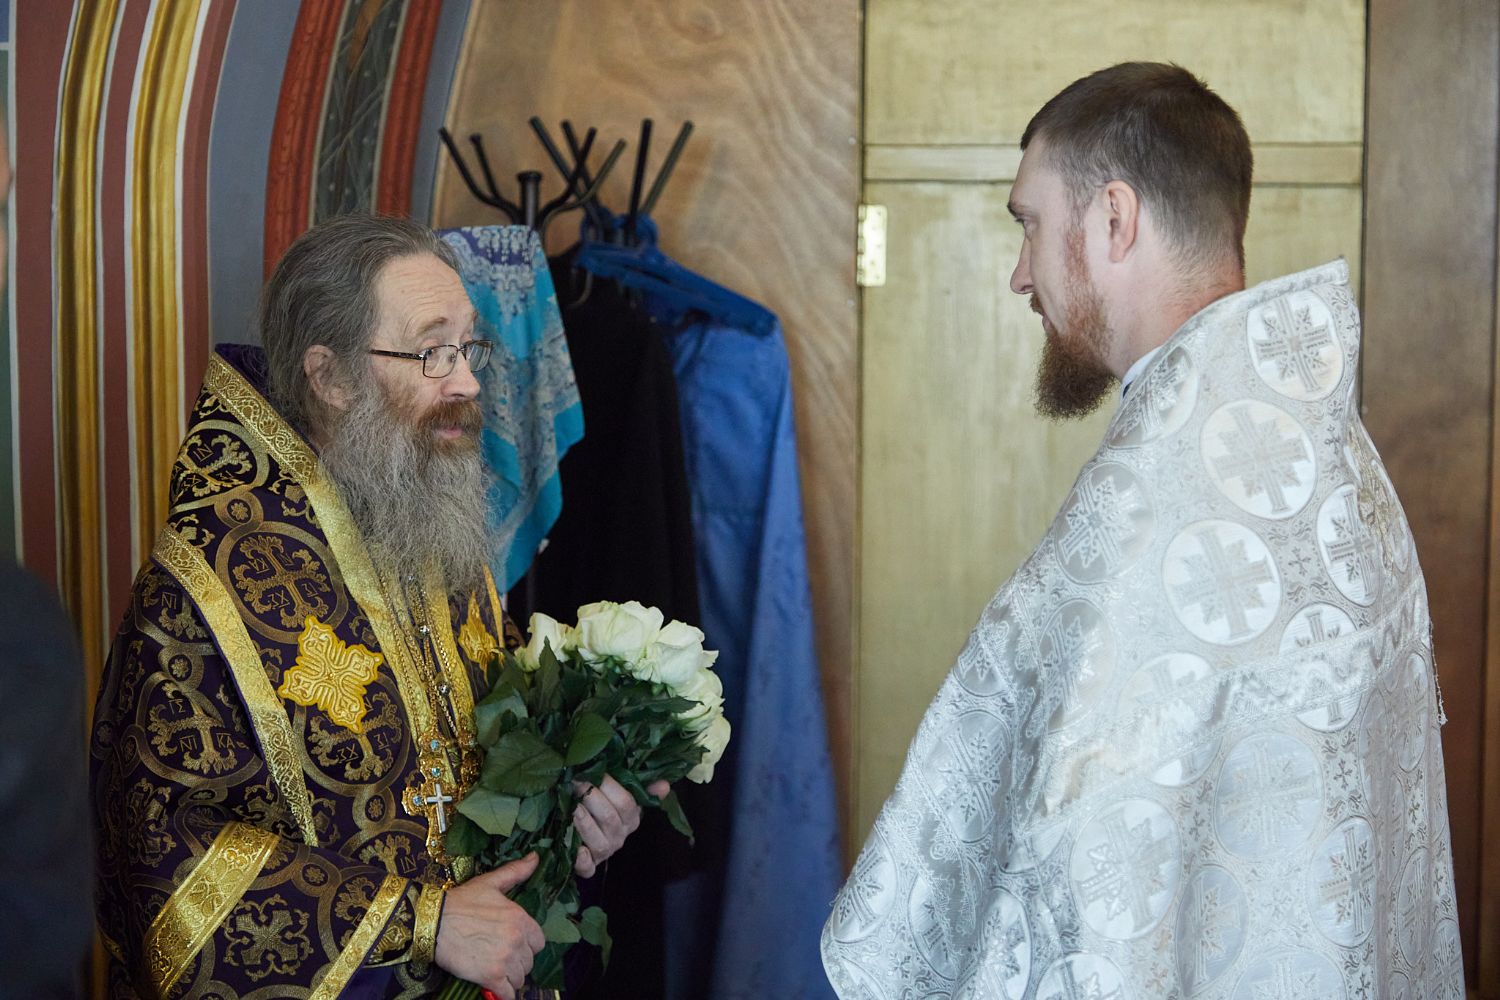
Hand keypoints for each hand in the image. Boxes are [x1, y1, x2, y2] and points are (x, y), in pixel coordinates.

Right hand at [433, 853, 545, 999]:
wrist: (432, 921)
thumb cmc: (461, 901)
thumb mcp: (490, 883)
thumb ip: (516, 872)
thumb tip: (535, 857)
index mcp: (520, 919)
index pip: (539, 941)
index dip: (526, 944)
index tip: (512, 944)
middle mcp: (517, 939)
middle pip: (529, 961)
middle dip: (516, 961)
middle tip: (499, 957)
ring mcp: (505, 959)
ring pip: (520, 978)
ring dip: (509, 977)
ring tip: (494, 970)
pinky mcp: (490, 977)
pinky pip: (508, 994)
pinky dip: (503, 994)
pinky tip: (493, 988)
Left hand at [570, 777, 670, 876]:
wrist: (587, 839)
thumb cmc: (604, 809)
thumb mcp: (622, 796)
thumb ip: (642, 789)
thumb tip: (665, 784)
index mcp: (631, 819)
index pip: (626, 803)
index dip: (608, 785)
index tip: (593, 772)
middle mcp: (620, 837)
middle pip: (610, 818)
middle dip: (591, 798)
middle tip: (577, 782)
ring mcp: (605, 853)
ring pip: (599, 842)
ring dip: (583, 823)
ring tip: (571, 807)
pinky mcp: (588, 867)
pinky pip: (587, 867)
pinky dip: (582, 860)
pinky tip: (576, 849)